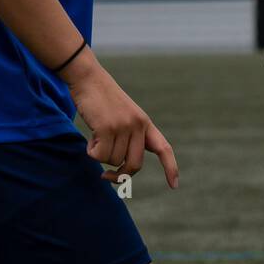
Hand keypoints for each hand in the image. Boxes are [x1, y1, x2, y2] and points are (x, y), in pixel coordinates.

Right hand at [63, 49, 178, 188]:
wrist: (88, 78)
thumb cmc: (102, 100)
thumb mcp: (122, 116)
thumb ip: (128, 136)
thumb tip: (121, 165)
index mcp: (145, 123)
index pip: (164, 148)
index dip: (170, 168)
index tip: (174, 185)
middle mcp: (138, 125)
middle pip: (134, 165)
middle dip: (119, 175)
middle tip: (105, 175)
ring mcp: (123, 126)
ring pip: (113, 161)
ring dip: (100, 154)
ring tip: (96, 135)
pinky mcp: (107, 128)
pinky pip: (99, 156)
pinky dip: (91, 151)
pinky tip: (90, 136)